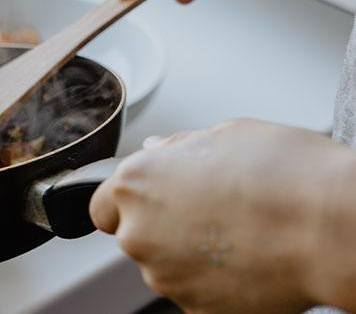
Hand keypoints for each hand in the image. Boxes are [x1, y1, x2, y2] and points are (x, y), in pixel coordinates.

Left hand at [90, 119, 355, 312]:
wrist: (329, 227)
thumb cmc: (283, 173)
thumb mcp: (225, 135)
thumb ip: (178, 147)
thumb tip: (158, 150)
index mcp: (136, 184)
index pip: (102, 205)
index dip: (127, 202)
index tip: (151, 200)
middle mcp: (139, 233)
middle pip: (134, 235)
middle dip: (161, 225)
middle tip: (209, 211)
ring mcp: (165, 276)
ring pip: (164, 265)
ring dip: (187, 253)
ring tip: (237, 233)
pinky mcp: (195, 308)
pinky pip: (194, 291)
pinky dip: (212, 280)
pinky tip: (246, 259)